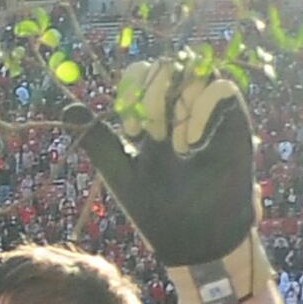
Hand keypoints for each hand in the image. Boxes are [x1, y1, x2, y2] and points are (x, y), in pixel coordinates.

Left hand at [67, 52, 260, 279]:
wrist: (191, 238)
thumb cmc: (156, 207)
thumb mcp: (120, 171)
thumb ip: (98, 140)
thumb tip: (67, 108)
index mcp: (153, 114)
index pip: (143, 72)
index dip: (132, 88)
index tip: (129, 129)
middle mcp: (182, 107)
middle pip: (168, 64)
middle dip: (153, 95)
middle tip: (149, 135)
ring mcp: (210, 113)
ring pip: (195, 71)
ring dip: (176, 104)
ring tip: (172, 146)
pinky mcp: (235, 123)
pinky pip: (222, 88)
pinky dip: (201, 110)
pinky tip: (189, 144)